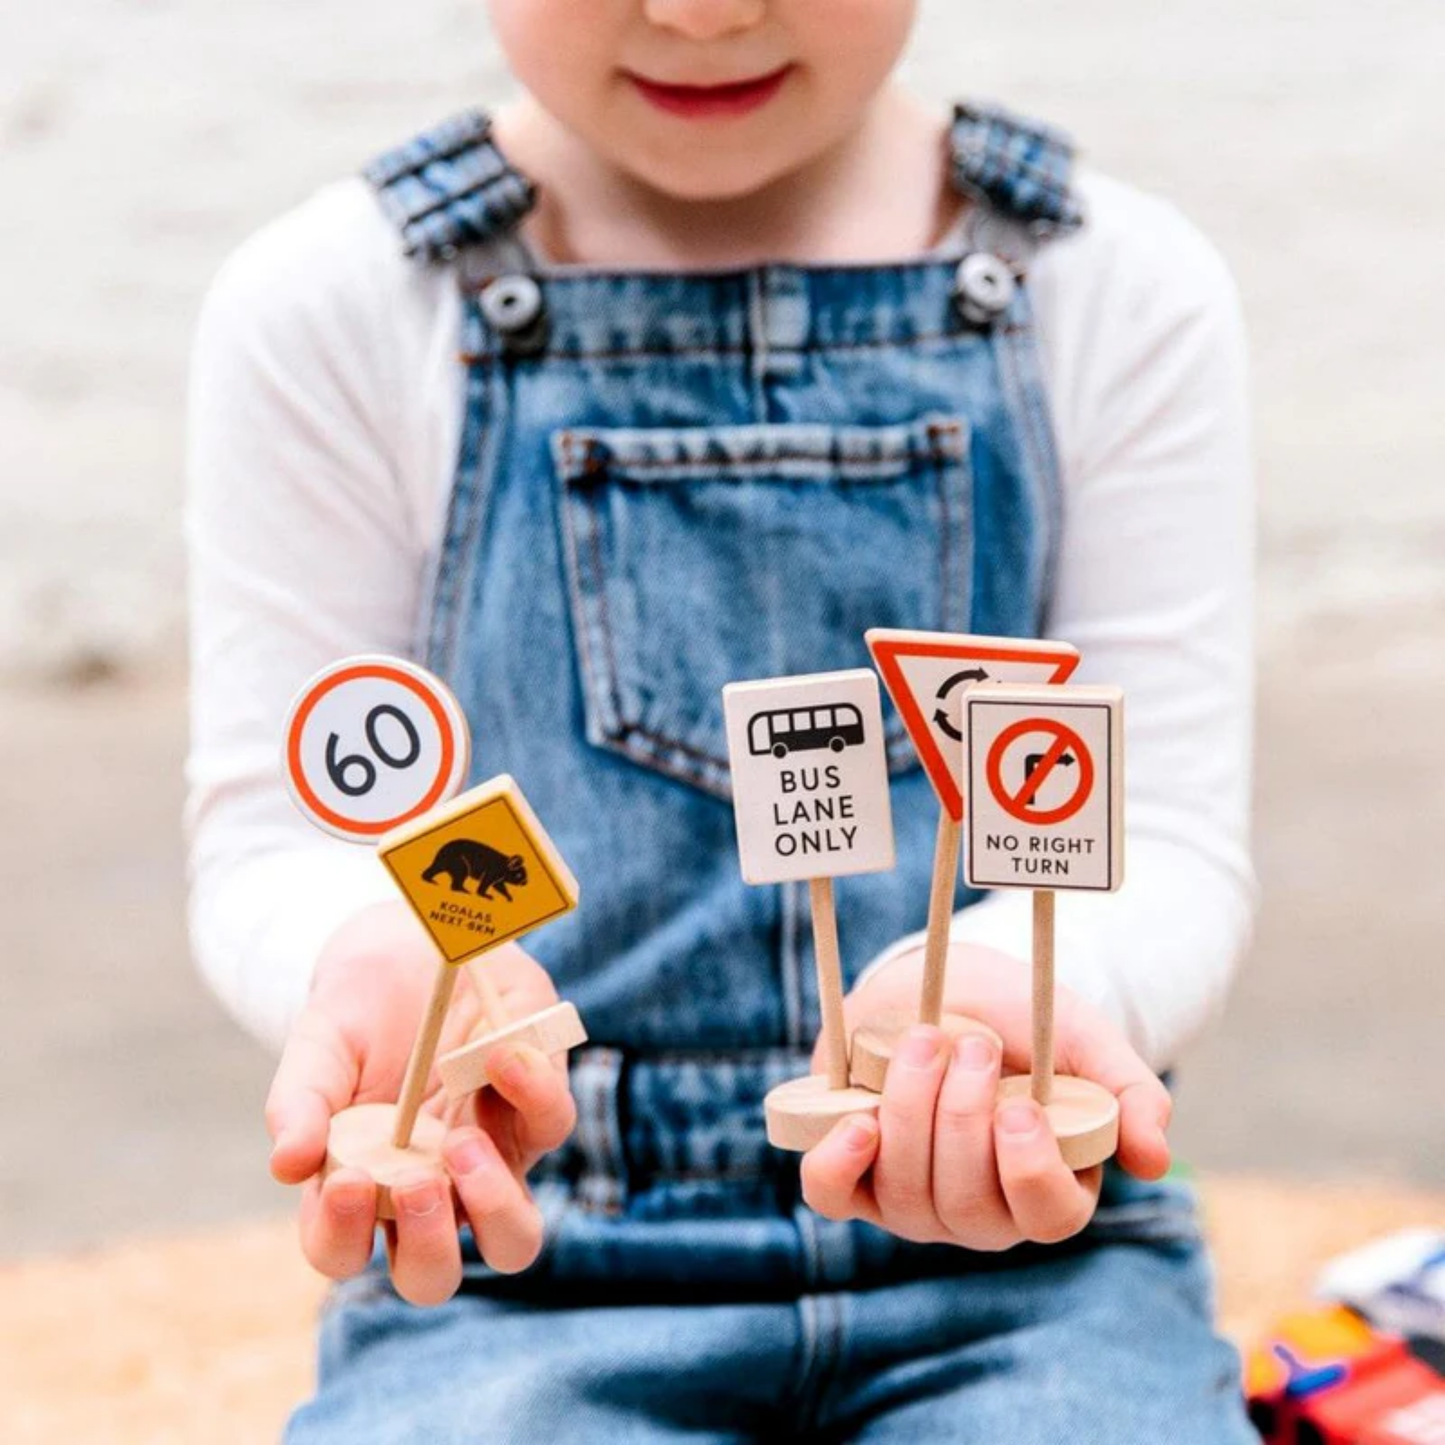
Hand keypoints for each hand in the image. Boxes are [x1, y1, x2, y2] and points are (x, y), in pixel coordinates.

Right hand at [265, 901, 576, 1304]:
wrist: (415, 947)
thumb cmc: (358, 1012)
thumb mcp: (319, 1045)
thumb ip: (299, 1100)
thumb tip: (286, 1163)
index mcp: (358, 1187)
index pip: (341, 1252)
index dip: (341, 1236)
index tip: (346, 1179)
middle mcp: (427, 1192)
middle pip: (433, 1277)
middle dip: (428, 1245)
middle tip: (415, 1181)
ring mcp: (488, 1161)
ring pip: (514, 1240)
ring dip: (495, 1207)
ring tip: (465, 1143)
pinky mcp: (534, 1111)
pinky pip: (550, 1126)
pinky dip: (532, 1095)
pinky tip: (500, 1054)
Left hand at [800, 943, 1171, 1250]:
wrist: (944, 983)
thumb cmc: (1021, 1019)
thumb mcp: (1081, 1039)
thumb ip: (1126, 1091)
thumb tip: (1154, 1158)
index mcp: (1047, 1187)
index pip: (1048, 1217)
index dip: (1031, 1172)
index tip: (1020, 1108)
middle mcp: (978, 1210)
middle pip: (968, 1206)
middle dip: (963, 1121)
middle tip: (972, 1044)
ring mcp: (910, 1201)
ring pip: (904, 1194)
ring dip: (911, 1110)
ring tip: (925, 1039)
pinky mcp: (853, 1171)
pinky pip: (833, 1195)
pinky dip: (838, 1166)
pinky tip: (857, 1123)